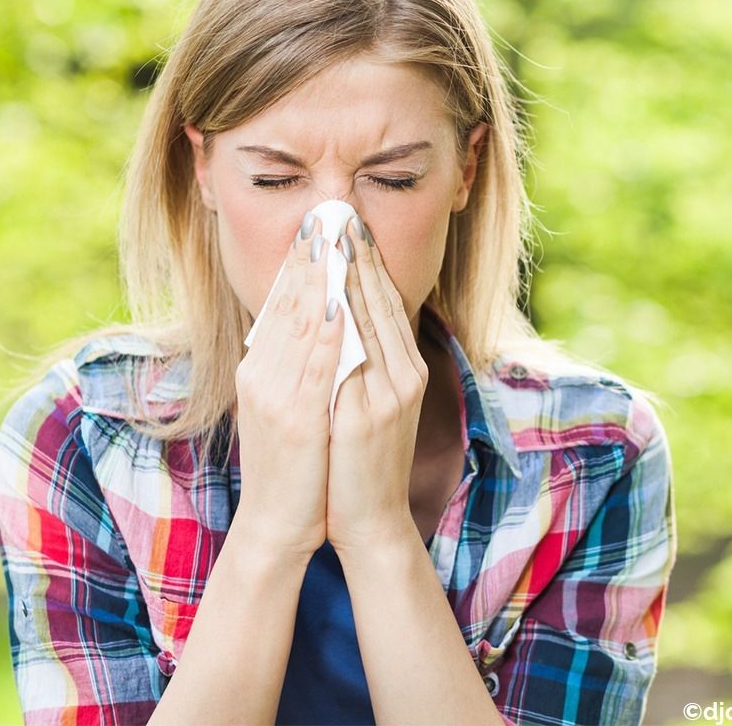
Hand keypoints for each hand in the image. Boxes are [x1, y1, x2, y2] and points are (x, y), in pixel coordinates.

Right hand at [233, 213, 343, 560]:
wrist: (278, 525)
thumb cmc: (293, 467)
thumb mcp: (287, 407)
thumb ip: (296, 366)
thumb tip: (316, 325)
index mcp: (260, 369)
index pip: (281, 304)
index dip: (300, 262)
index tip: (317, 225)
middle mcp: (261, 375)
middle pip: (287, 304)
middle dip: (309, 257)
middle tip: (325, 212)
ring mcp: (276, 396)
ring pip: (299, 324)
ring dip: (318, 278)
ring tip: (332, 238)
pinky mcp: (295, 419)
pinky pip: (313, 365)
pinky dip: (324, 329)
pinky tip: (336, 300)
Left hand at [325, 215, 429, 553]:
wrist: (369, 520)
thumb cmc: (359, 462)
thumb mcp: (367, 404)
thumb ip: (361, 362)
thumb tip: (340, 317)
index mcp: (405, 370)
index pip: (385, 302)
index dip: (367, 261)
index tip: (347, 224)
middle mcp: (404, 375)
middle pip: (381, 301)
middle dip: (358, 255)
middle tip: (339, 211)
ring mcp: (391, 394)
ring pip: (371, 320)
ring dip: (349, 275)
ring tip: (330, 236)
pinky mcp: (372, 414)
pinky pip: (356, 356)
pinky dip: (343, 321)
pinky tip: (327, 293)